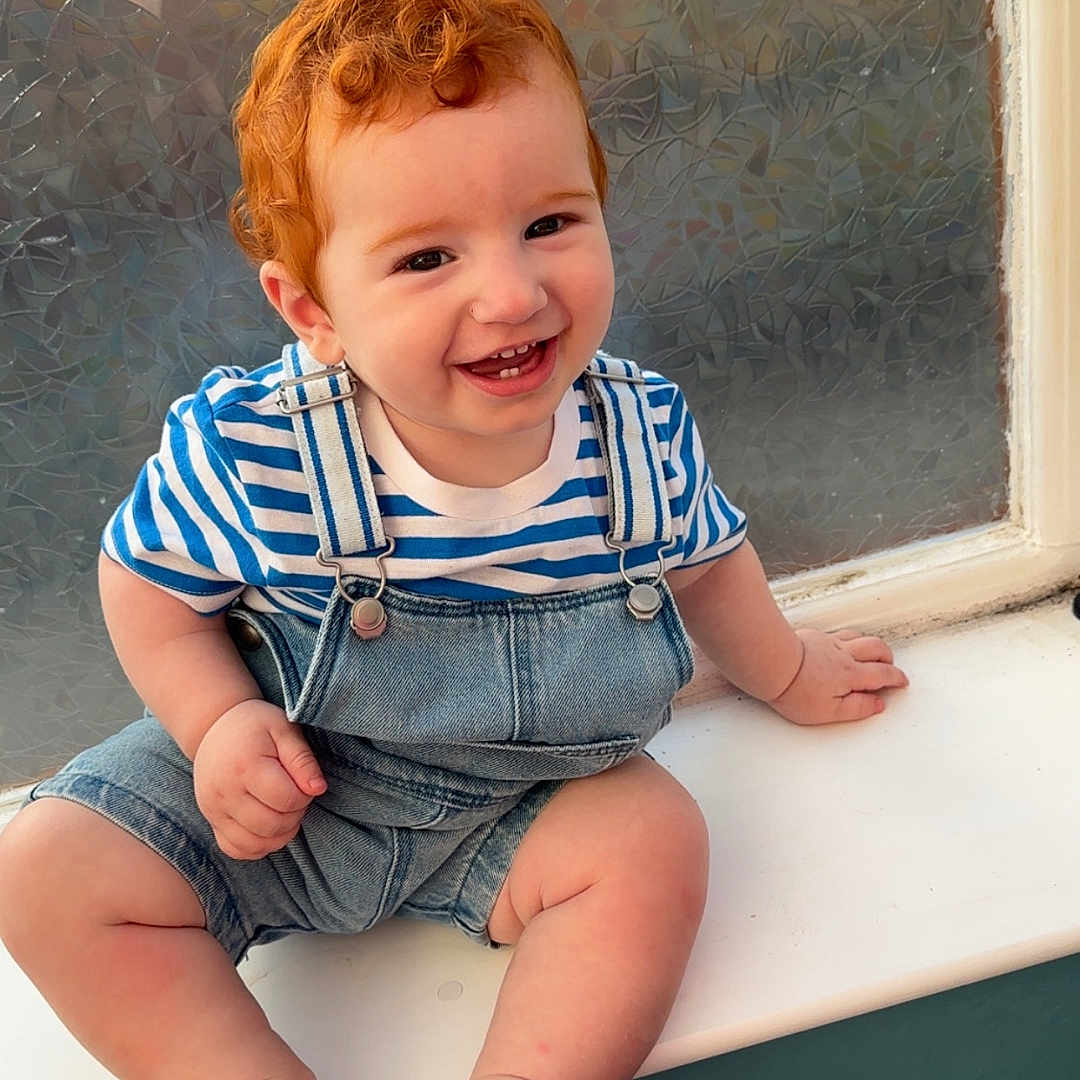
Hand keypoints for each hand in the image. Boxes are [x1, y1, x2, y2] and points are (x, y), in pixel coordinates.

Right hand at [193, 698, 326, 859]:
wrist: (215, 726)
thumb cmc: (255, 725)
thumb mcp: (284, 729)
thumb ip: (302, 759)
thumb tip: (318, 789)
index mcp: (245, 766)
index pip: (287, 800)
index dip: (304, 795)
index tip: (303, 781)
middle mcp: (224, 792)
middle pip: (272, 825)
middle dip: (294, 815)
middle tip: (295, 795)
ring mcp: (213, 810)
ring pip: (255, 843)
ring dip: (280, 833)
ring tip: (283, 809)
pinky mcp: (211, 820)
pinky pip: (236, 849)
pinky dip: (258, 845)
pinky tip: (268, 826)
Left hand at [767, 628, 907, 725]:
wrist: (771, 663)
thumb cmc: (796, 690)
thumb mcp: (830, 712)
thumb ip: (858, 708)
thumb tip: (878, 704)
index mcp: (851, 674)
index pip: (883, 674)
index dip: (896, 678)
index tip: (901, 681)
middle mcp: (843, 654)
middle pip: (876, 648)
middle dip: (888, 657)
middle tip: (889, 666)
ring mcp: (827, 642)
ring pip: (858, 636)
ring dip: (869, 644)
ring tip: (868, 654)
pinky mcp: (812, 636)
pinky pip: (837, 633)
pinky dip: (847, 638)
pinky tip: (838, 646)